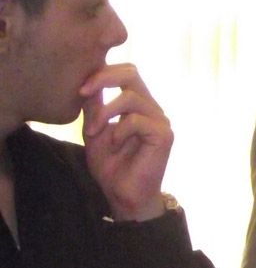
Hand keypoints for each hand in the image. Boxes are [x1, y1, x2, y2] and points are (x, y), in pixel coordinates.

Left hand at [80, 63, 171, 221]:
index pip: (124, 72)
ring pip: (130, 97)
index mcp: (137, 104)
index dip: (101, 72)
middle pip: (132, 72)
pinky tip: (115, 145)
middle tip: (83, 91)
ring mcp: (160, 120)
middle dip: (103, 78)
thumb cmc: (111, 166)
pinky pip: (137, 121)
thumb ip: (94, 107)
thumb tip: (86, 81)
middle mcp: (151, 108)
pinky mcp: (164, 135)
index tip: (78, 88)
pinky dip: (119, 131)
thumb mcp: (94, 130)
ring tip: (93, 132)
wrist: (124, 195)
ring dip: (104, 114)